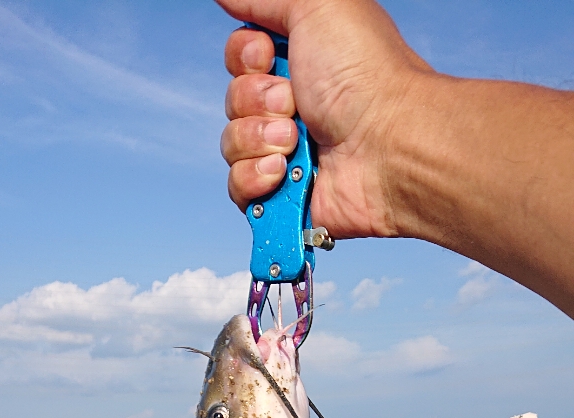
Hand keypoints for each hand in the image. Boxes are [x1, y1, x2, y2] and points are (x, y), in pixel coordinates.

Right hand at [218, 0, 431, 239]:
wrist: (387, 147)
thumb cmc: (365, 75)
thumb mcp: (317, 5)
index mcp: (301, 62)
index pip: (241, 57)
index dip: (244, 56)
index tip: (266, 56)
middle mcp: (294, 106)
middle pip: (234, 100)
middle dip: (255, 99)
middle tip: (293, 102)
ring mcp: (288, 154)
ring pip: (232, 144)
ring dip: (258, 138)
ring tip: (296, 140)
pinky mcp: (282, 198)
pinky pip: (238, 188)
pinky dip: (255, 178)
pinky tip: (285, 173)